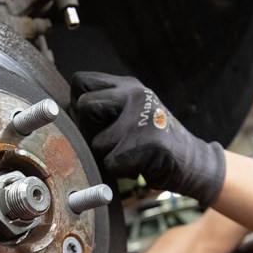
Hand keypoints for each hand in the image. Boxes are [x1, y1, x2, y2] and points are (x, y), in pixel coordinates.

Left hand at [70, 72, 225, 205]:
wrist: (194, 162)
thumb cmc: (154, 141)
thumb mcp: (132, 111)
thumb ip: (104, 105)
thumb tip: (59, 111)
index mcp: (128, 85)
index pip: (80, 81)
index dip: (79, 104)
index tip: (94, 121)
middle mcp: (135, 94)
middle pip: (83, 107)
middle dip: (90, 130)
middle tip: (113, 140)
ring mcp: (142, 117)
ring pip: (96, 142)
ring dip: (108, 156)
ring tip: (131, 153)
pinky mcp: (147, 143)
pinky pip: (111, 162)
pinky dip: (122, 171)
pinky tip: (140, 165)